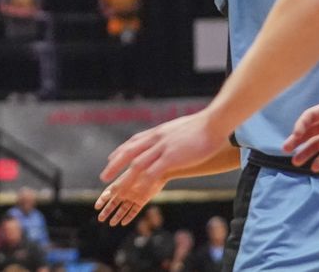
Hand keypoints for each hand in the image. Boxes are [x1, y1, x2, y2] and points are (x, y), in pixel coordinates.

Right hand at [95, 165, 167, 226]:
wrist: (155, 172)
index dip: (102, 200)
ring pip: (123, 209)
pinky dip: (129, 217)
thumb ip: (118, 186)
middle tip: (100, 219)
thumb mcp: (127, 179)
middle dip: (107, 211)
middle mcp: (125, 191)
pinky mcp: (142, 201)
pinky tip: (123, 223)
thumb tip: (107, 193)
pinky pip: (134, 211)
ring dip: (117, 216)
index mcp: (120, 184)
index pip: (108, 193)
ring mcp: (133, 197)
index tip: (96, 207)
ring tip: (111, 224)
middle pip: (114, 203)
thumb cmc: (140, 172)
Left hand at [101, 109, 227, 190]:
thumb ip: (172, 135)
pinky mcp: (172, 157)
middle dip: (115, 165)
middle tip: (104, 177)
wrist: (214, 123)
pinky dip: (144, 184)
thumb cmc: (203, 126)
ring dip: (125, 178)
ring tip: (116, 190)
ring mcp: (162, 148)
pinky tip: (139, 195)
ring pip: (137, 165)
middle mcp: (156, 139)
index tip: (111, 158)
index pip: (133, 142)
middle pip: (129, 152)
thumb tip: (172, 136)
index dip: (121, 151)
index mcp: (158, 132)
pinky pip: (153, 173)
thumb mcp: (181, 128)